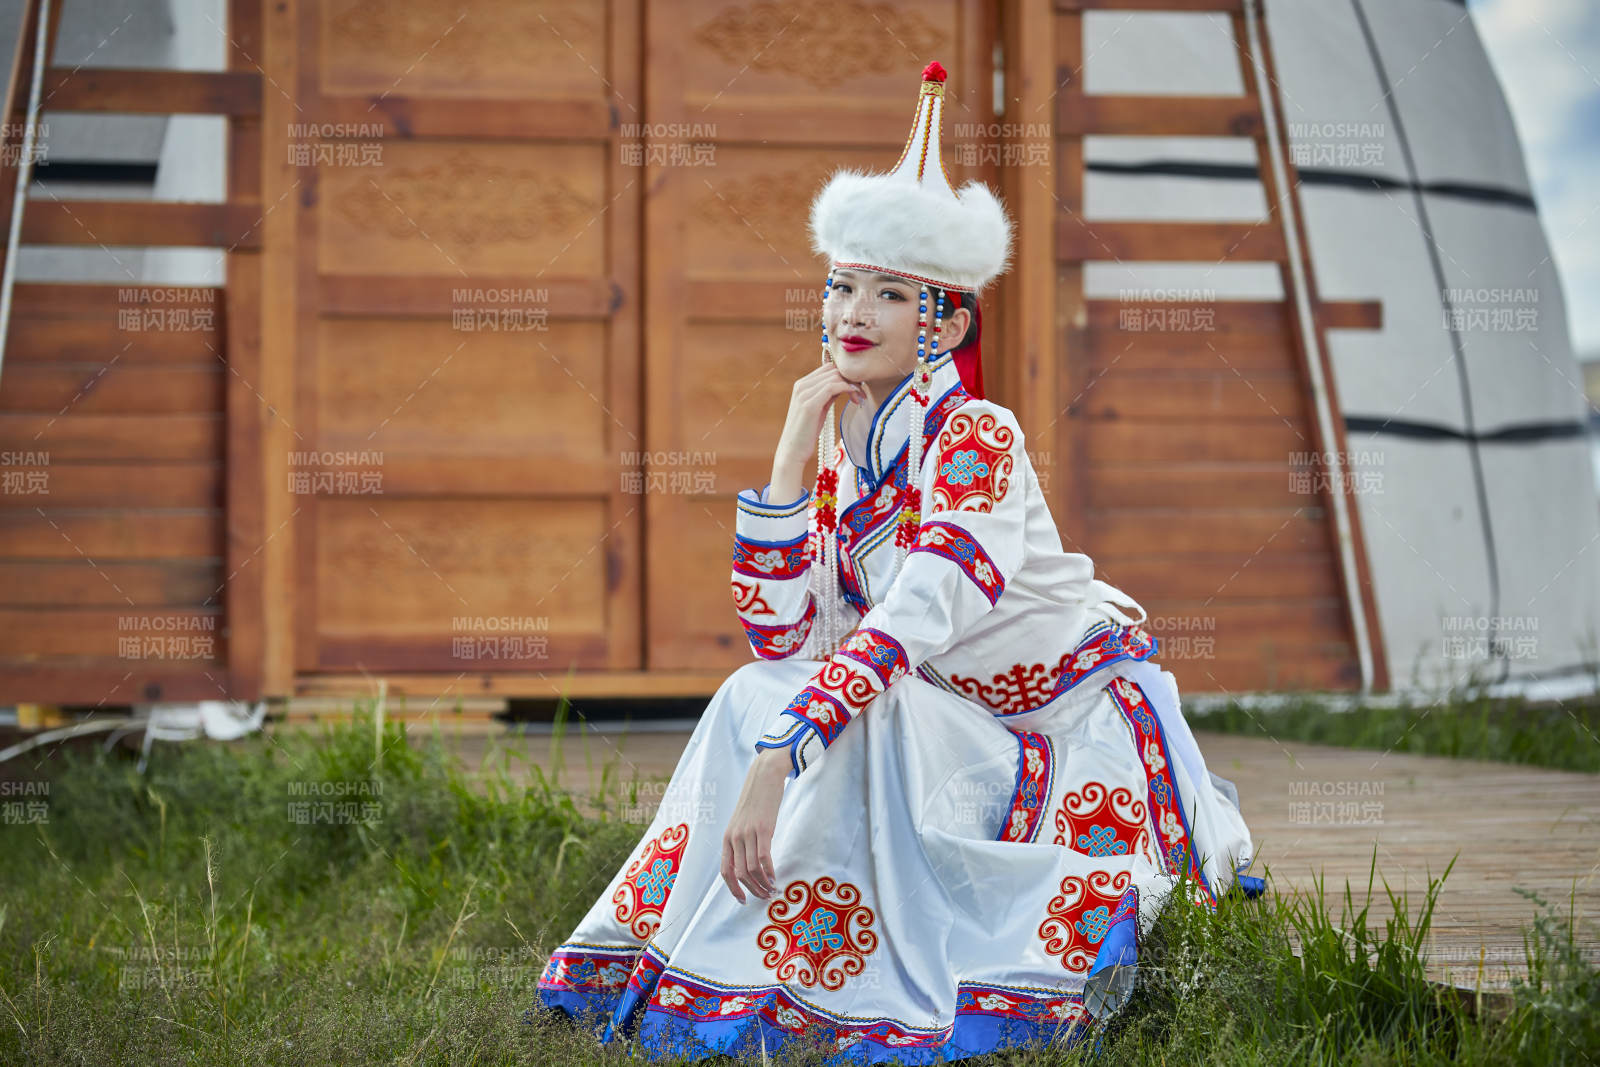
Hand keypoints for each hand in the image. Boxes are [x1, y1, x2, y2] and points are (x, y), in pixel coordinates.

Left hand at [720, 747, 792, 903]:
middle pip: (740, 874)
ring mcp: (748, 833)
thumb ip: (743, 840)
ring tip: (772, 891)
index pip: (725, 871)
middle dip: (752, 890)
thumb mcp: (743, 822)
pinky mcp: (763, 829)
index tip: (744, 900)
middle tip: (764, 897)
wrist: (763, 776)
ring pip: (752, 869)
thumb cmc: (756, 800)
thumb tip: (751, 862)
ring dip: (762, 884)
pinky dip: (769, 872)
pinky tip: (775, 879)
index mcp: (727, 838)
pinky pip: (763, 858)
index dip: (733, 889)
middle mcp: (734, 837)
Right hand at [768, 363, 866, 504]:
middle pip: (833, 370)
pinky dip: (847, 389)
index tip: (856, 387)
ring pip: (834, 377)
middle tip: (861, 393)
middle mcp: (801, 386)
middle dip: (850, 379)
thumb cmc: (807, 432)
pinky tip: (855, 398)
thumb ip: (827, 394)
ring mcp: (804, 394)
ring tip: (859, 398)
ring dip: (852, 385)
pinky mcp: (809, 404)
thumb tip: (844, 384)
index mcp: (802, 385)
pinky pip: (833, 387)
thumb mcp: (818, 408)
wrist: (792, 450)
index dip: (845, 375)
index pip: (828, 368)